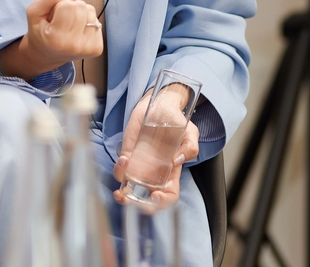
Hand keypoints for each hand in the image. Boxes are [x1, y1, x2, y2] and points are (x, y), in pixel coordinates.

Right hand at [0, 0, 102, 80]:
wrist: (45, 55)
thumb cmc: (39, 31)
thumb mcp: (34, 11)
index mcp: (56, 39)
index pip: (68, 5)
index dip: (59, 5)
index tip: (53, 18)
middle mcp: (74, 46)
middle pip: (81, 6)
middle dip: (71, 8)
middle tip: (62, 21)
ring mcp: (88, 48)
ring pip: (91, 11)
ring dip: (81, 14)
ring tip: (70, 26)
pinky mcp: (97, 48)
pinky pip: (97, 21)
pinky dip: (87, 22)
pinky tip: (78, 32)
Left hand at [113, 89, 199, 210]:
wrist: (159, 104)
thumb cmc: (177, 120)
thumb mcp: (190, 133)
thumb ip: (190, 148)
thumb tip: (176, 161)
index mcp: (171, 173)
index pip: (168, 196)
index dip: (162, 203)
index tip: (155, 198)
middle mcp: (154, 173)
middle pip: (146, 198)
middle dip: (137, 204)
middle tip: (130, 200)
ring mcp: (139, 166)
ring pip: (130, 187)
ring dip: (124, 193)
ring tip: (121, 188)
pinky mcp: (128, 155)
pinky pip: (120, 170)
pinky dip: (119, 170)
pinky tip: (124, 160)